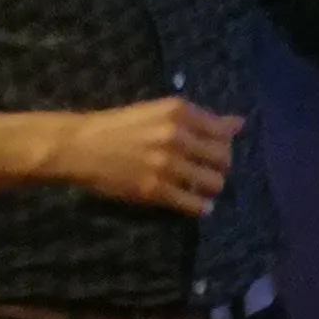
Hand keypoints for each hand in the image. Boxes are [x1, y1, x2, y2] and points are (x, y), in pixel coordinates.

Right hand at [54, 97, 244, 211]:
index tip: (213, 152)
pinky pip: (193, 203)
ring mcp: (167, 164)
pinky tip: (198, 206)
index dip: (223, 144)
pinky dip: (200, 207)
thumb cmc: (119, 126)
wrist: (79, 145)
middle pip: (223, 158)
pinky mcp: (155, 189)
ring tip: (199, 188)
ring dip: (210, 188)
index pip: (223, 132)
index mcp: (179, 111)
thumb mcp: (159, 112)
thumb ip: (199, 119)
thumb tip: (239, 123)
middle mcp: (177, 135)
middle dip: (219, 167)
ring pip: (213, 182)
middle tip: (206, 171)